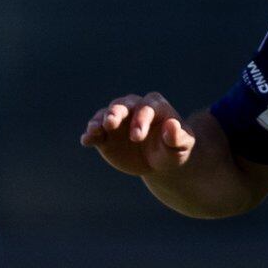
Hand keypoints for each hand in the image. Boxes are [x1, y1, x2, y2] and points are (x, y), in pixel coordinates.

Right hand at [82, 93, 198, 178]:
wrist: (157, 162)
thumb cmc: (172, 151)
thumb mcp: (181, 147)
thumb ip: (178, 137)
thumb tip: (172, 125)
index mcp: (155, 107)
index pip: (147, 107)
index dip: (140, 119)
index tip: (137, 137)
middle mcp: (134, 108)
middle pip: (123, 104)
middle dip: (116, 113)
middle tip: (111, 123)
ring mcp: (118, 120)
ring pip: (106, 114)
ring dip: (99, 121)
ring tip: (95, 130)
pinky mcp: (105, 134)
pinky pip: (95, 131)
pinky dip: (89, 135)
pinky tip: (86, 141)